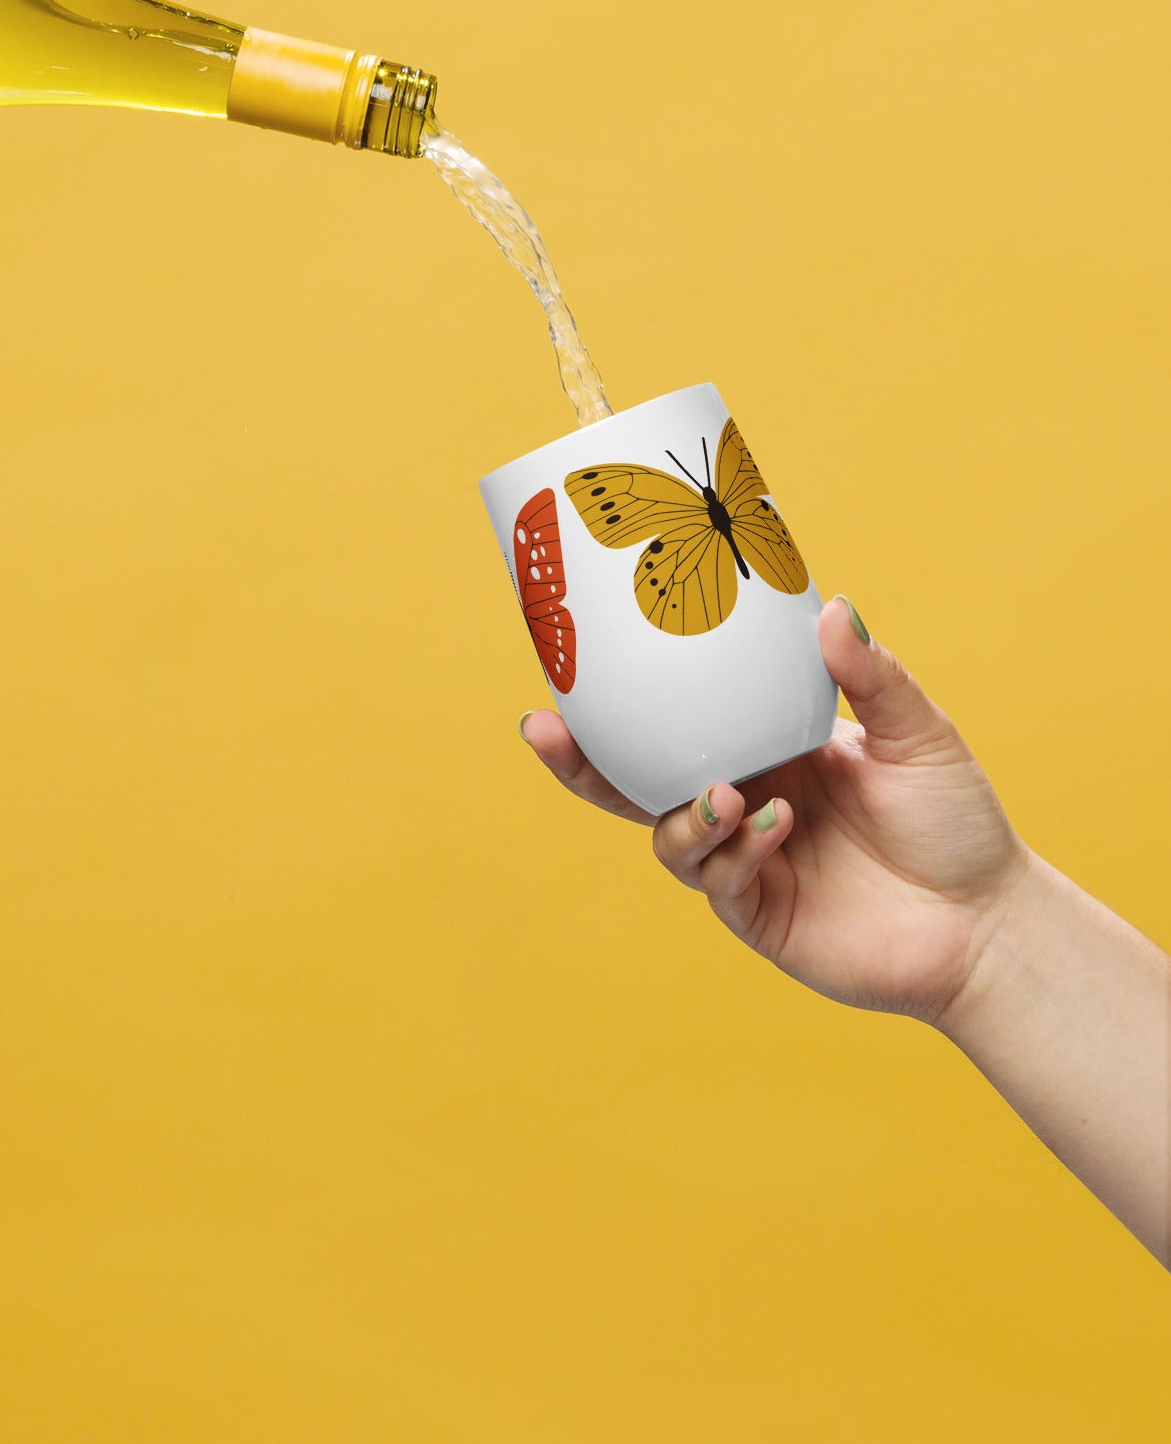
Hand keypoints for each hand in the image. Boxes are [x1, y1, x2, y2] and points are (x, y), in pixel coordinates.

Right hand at [521, 599, 1029, 1022]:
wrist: (988, 924)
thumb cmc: (954, 824)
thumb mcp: (917, 734)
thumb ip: (871, 677)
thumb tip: (833, 606)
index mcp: (763, 750)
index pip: (673, 721)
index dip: (617, 700)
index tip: (570, 660)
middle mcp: (740, 800)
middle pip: (633, 782)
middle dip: (580, 761)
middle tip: (543, 727)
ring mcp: (742, 859)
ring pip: (665, 833)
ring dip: (683, 812)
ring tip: (727, 795)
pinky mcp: (755, 912)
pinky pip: (715, 879)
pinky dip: (731, 849)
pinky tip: (775, 827)